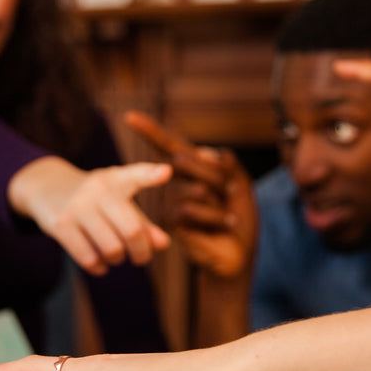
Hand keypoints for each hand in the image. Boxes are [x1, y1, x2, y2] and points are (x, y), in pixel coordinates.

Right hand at [9, 157, 171, 274]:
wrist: (47, 187)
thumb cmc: (95, 199)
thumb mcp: (119, 202)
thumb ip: (143, 223)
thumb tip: (163, 244)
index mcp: (116, 180)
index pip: (135, 176)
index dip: (151, 174)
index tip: (166, 172)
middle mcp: (98, 190)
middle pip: (132, 230)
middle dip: (142, 252)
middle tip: (141, 258)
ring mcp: (77, 206)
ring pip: (112, 249)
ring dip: (118, 259)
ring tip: (114, 254)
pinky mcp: (60, 224)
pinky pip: (89, 258)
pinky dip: (100, 267)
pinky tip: (100, 263)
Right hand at [124, 111, 256, 276]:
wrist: (238, 254)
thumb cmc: (239, 218)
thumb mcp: (241, 186)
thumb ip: (229, 166)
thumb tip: (211, 152)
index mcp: (190, 169)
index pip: (167, 144)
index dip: (149, 130)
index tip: (129, 116)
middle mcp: (175, 183)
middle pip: (183, 160)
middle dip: (217, 177)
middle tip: (231, 196)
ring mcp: (170, 203)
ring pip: (193, 187)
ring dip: (219, 204)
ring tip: (227, 216)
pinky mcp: (171, 223)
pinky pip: (188, 210)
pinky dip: (214, 217)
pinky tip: (221, 228)